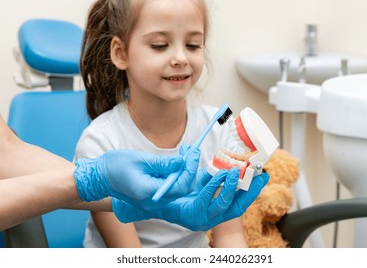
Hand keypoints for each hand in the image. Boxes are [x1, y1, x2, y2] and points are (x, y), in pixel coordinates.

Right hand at [73, 146, 199, 204]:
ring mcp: (151, 202)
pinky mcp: (151, 197)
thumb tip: (182, 162)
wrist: (99, 177)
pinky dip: (175, 176)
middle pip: (181, 189)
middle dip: (189, 170)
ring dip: (184, 172)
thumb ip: (163, 163)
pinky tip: (176, 163)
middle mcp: (152, 201)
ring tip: (185, 154)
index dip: (190, 169)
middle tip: (190, 151)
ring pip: (177, 189)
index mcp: (148, 192)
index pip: (180, 185)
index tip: (192, 152)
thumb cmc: (116, 165)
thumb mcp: (141, 159)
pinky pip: (169, 189)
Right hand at [113, 167, 269, 229]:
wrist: (104, 177)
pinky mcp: (179, 196)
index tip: (223, 170)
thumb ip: (165, 166)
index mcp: (159, 203)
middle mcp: (170, 207)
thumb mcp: (138, 165)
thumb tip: (189, 161)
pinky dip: (223, 189)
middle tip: (258, 179)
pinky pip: (206, 197)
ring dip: (236, 194)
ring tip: (257, 178)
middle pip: (212, 210)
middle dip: (237, 196)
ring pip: (213, 207)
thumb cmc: (116, 170)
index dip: (211, 186)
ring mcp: (176, 203)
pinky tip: (236, 175)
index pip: (193, 200)